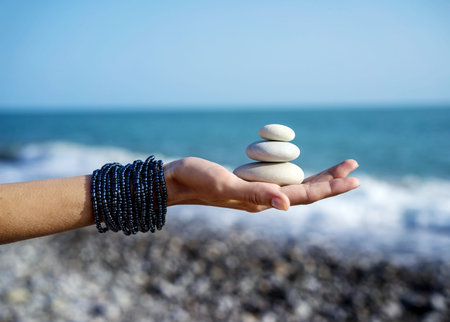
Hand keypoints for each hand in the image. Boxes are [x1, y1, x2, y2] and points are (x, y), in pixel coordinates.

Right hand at [164, 157, 358, 211]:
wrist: (176, 182)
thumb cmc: (196, 180)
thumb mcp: (225, 184)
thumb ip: (256, 194)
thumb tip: (287, 206)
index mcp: (262, 201)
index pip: (303, 196)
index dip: (330, 188)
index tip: (354, 179)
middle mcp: (264, 200)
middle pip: (306, 192)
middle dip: (332, 181)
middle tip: (354, 167)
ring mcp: (258, 192)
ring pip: (297, 186)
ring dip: (320, 176)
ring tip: (340, 167)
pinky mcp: (250, 184)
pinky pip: (283, 180)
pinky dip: (299, 174)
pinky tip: (304, 169)